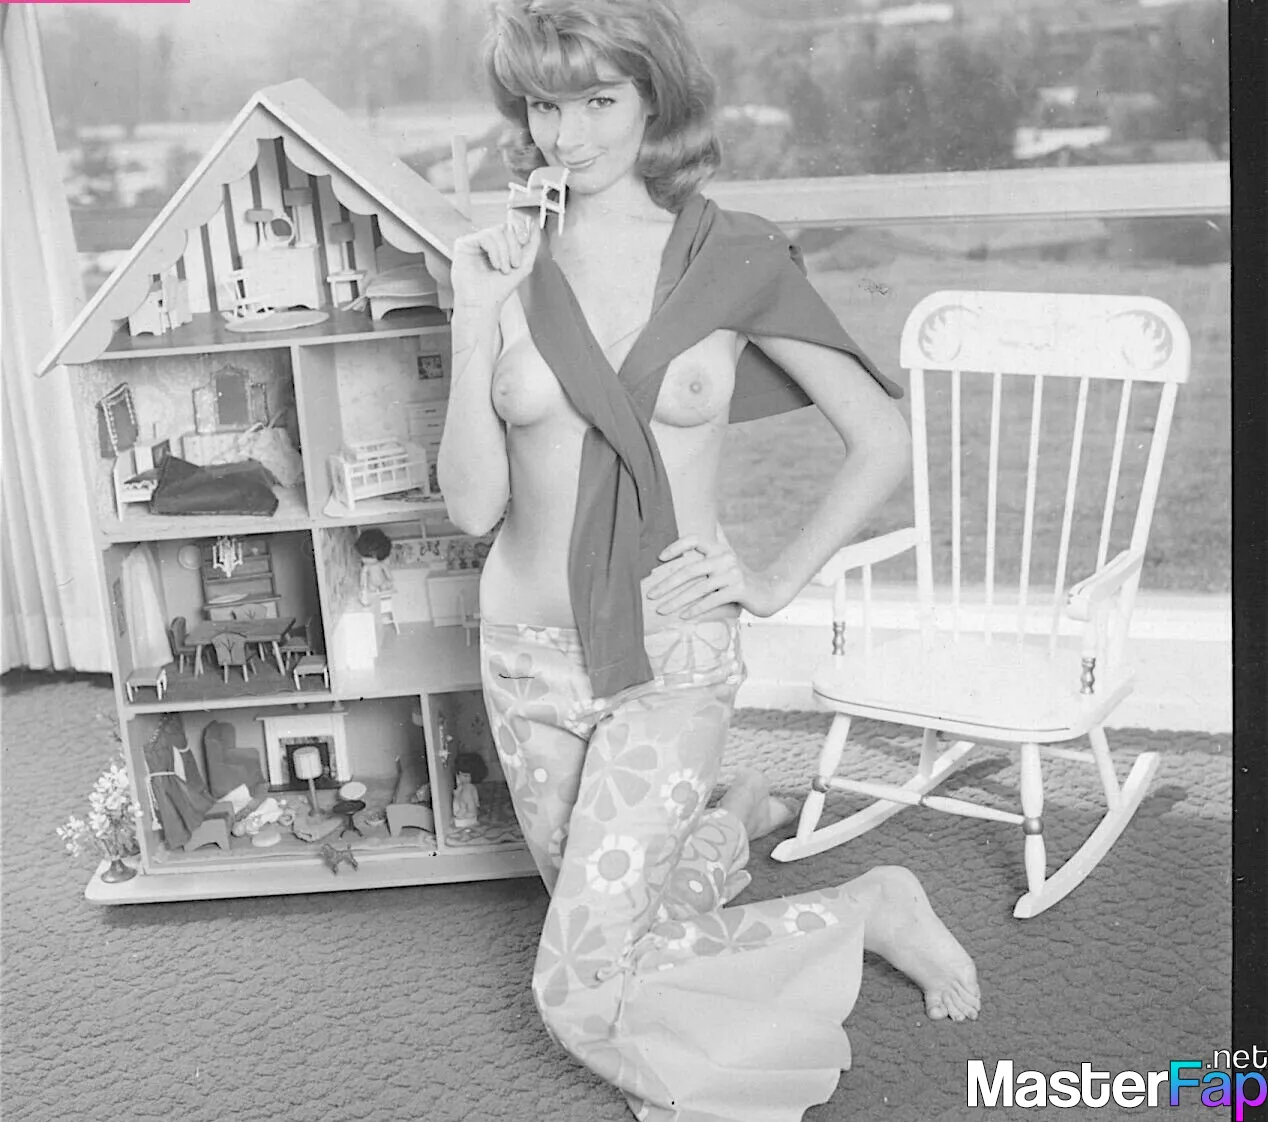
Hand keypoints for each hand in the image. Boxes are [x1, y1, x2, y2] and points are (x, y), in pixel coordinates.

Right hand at [449, 215, 541, 314]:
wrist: (484, 304)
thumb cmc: (500, 289)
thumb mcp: (524, 264)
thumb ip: (532, 243)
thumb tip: (534, 223)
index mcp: (499, 246)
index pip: (512, 228)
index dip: (521, 235)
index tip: (524, 246)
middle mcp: (486, 242)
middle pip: (506, 228)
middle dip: (514, 247)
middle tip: (514, 265)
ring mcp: (475, 242)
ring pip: (497, 231)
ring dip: (505, 252)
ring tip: (504, 268)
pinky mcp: (464, 244)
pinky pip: (484, 236)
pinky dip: (494, 251)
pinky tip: (495, 265)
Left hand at [643, 534, 787, 619]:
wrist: (770, 592)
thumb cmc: (739, 579)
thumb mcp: (725, 563)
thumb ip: (708, 555)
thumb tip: (686, 549)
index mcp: (719, 548)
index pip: (694, 539)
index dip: (676, 546)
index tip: (659, 558)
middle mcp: (725, 557)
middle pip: (690, 569)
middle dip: (666, 584)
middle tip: (650, 594)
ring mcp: (732, 573)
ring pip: (698, 588)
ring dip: (676, 601)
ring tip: (661, 610)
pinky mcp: (738, 590)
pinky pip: (711, 600)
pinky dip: (696, 609)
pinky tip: (683, 616)